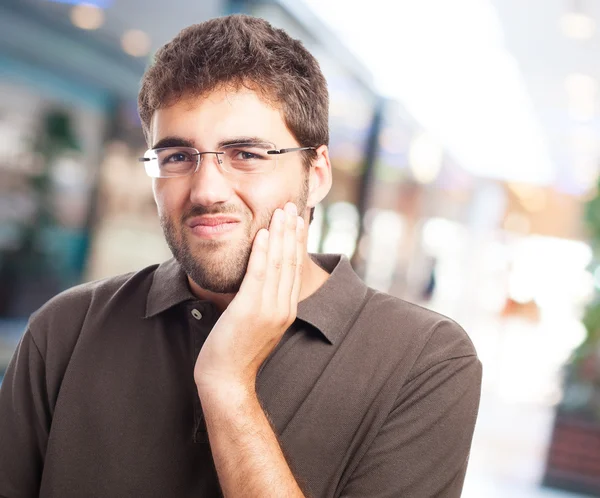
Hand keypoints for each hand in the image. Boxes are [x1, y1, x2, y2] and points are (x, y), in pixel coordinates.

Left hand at [194, 202, 305, 395]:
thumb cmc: (236, 352)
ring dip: (280, 234)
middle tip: (292, 207)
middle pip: (290, 262)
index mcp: (286, 310)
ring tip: (281, 211)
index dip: (296, 242)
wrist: (227, 378)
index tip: (297, 221)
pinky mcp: (250, 310)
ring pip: (277, 264)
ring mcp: (268, 309)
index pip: (294, 269)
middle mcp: (282, 308)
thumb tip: (261, 283)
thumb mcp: (258, 325)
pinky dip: (262, 252)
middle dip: (292, 232)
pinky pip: (258, 274)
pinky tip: (263, 233)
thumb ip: (265, 303)